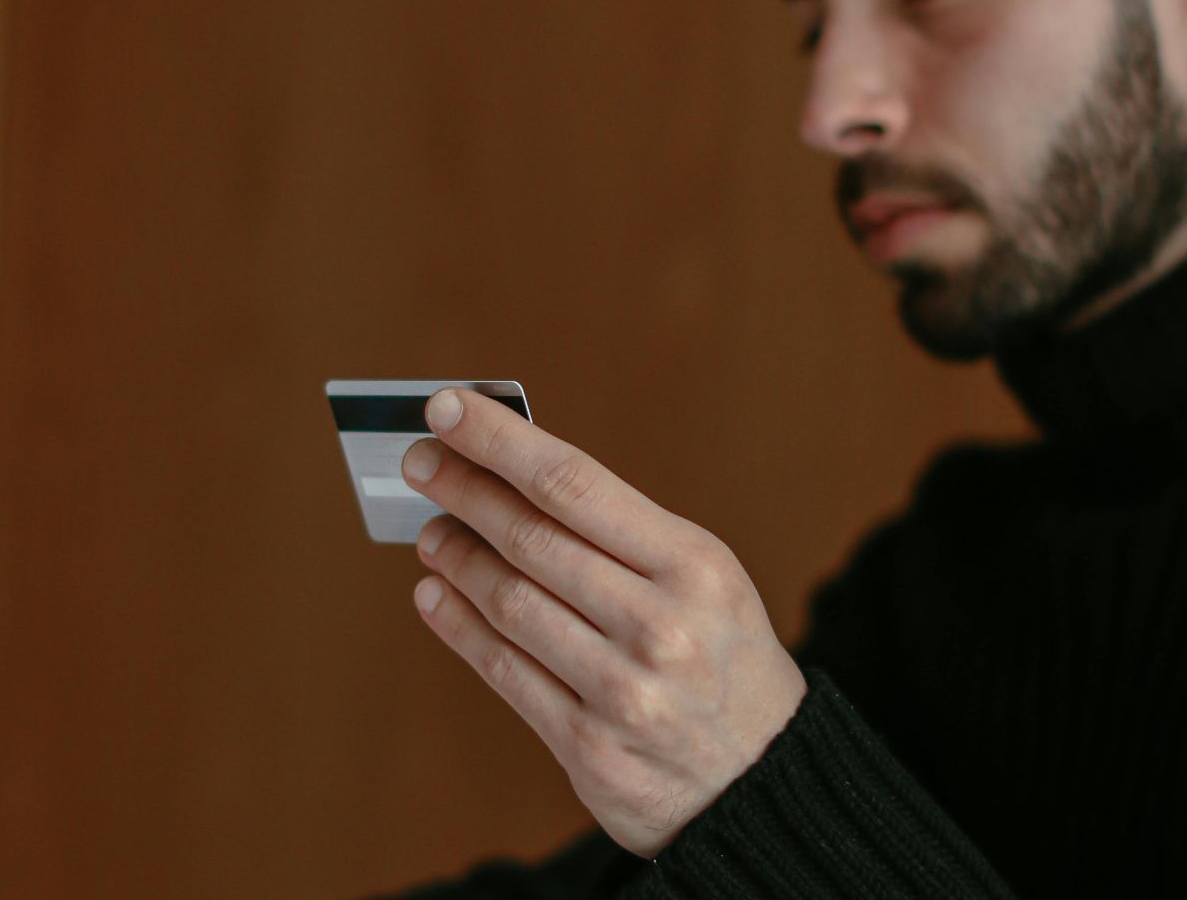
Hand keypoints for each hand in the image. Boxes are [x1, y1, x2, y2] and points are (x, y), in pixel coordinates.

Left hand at [401, 388, 808, 857]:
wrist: (767, 778)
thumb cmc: (723, 657)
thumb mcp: (704, 576)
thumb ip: (620, 532)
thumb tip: (514, 477)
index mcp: (693, 565)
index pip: (573, 484)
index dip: (499, 441)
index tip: (446, 408)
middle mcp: (660, 625)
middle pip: (532, 539)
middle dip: (463, 491)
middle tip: (419, 463)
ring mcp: (623, 691)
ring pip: (510, 603)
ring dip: (457, 560)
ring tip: (431, 533)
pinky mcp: (590, 748)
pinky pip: (505, 674)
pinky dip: (459, 628)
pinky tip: (435, 597)